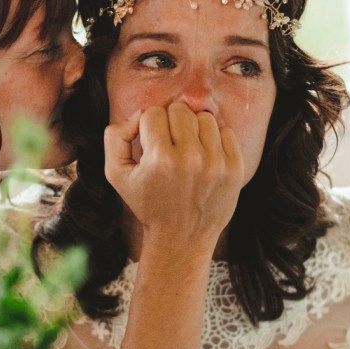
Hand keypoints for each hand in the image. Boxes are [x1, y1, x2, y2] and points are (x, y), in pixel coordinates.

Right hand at [103, 101, 243, 251]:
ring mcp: (216, 163)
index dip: (147, 127)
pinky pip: (225, 131)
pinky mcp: (235, 168)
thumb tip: (137, 115)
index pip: (153, 113)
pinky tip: (204, 158)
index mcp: (160, 160)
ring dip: (193, 129)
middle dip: (170, 123)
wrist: (181, 238)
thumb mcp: (116, 174)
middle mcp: (190, 159)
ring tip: (187, 151)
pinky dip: (213, 140)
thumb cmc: (147, 204)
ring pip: (203, 117)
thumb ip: (115, 137)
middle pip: (179, 110)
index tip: (150, 146)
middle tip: (168, 146)